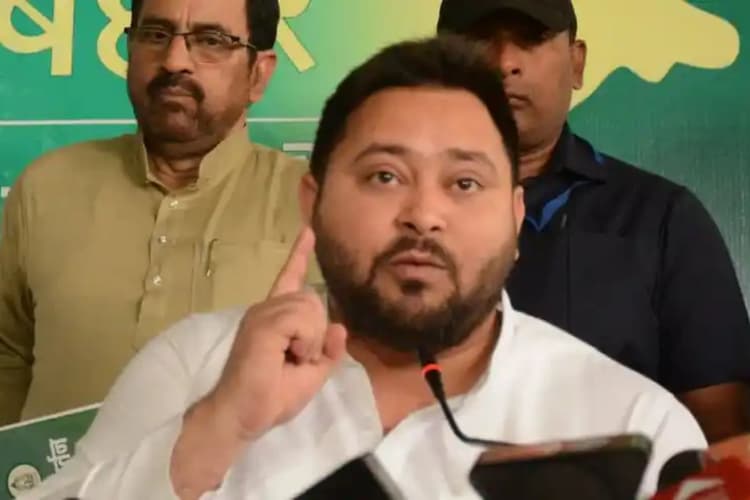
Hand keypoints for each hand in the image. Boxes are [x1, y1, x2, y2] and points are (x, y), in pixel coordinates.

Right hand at [205, 225, 346, 439]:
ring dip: (312, 339)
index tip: (308, 231)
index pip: (290, 279)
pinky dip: (306, 340)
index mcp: (275, 317)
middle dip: (318, 332)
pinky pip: (302, 319)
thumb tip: (341, 327)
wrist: (243, 415)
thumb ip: (329, 350)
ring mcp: (262, 314)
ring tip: (292, 359)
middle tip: (299, 359)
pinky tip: (292, 355)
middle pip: (312, 298)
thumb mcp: (312, 374)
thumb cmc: (271, 397)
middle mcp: (266, 309)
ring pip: (310, 307)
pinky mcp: (262, 324)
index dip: (299, 255)